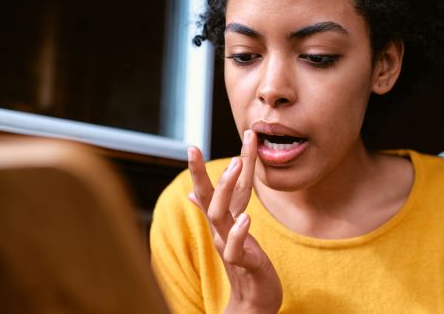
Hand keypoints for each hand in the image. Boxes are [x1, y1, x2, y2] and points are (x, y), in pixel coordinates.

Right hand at [188, 130, 282, 312]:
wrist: (252, 301)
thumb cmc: (244, 263)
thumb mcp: (229, 232)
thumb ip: (216, 209)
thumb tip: (191, 194)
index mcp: (222, 221)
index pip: (212, 189)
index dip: (204, 168)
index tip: (194, 145)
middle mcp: (221, 230)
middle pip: (207, 197)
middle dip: (199, 173)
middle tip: (193, 149)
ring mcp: (229, 245)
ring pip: (219, 216)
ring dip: (225, 189)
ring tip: (234, 166)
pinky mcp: (243, 263)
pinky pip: (235, 249)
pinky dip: (238, 234)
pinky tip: (245, 219)